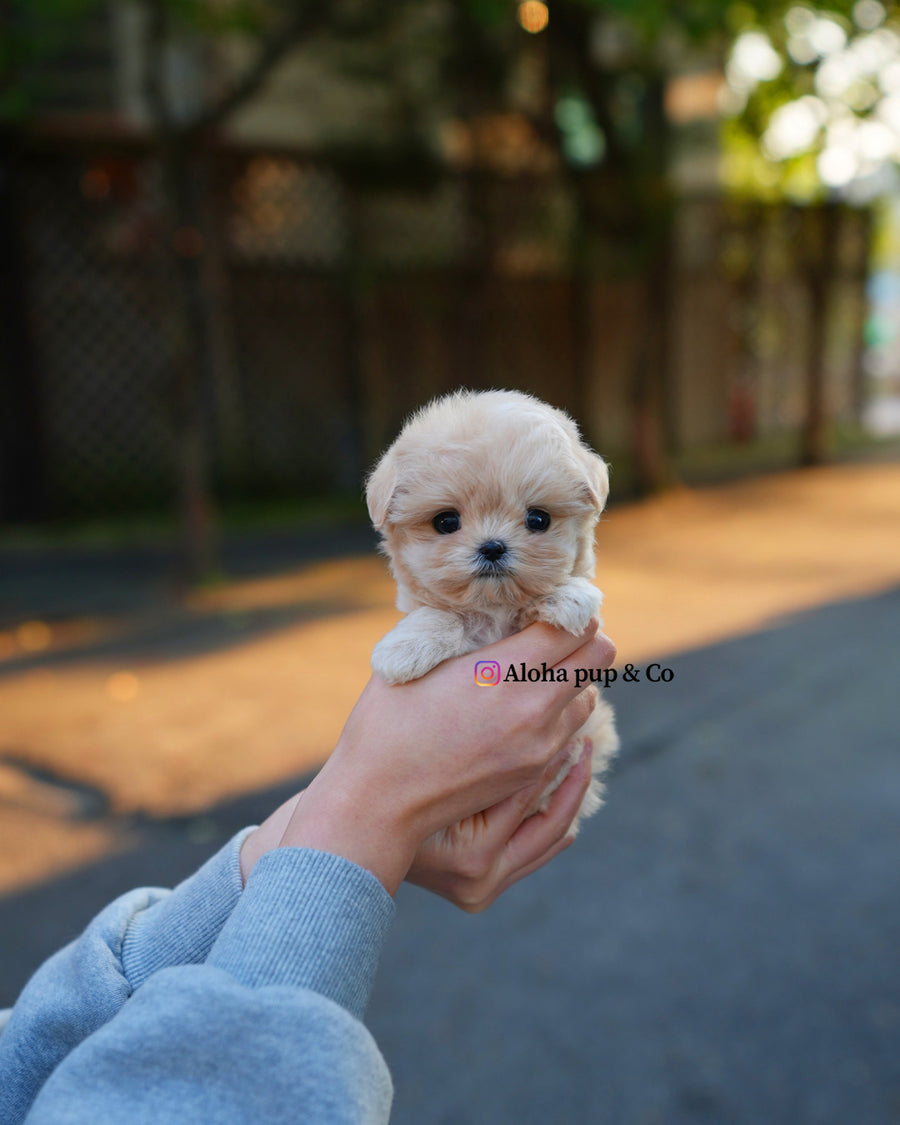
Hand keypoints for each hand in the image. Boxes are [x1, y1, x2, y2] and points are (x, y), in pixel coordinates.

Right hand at [242, 620, 615, 894]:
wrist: (378, 800)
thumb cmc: (386, 722)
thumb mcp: (416, 657)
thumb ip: (459, 626)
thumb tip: (487, 603)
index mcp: (503, 671)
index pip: (572, 625)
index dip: (568, 607)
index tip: (552, 603)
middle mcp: (534, 708)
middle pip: (599, 656)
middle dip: (582, 638)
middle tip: (554, 633)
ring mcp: (539, 745)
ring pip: (589, 695)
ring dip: (572, 679)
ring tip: (538, 672)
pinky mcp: (533, 771)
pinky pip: (570, 731)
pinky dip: (560, 713)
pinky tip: (527, 707)